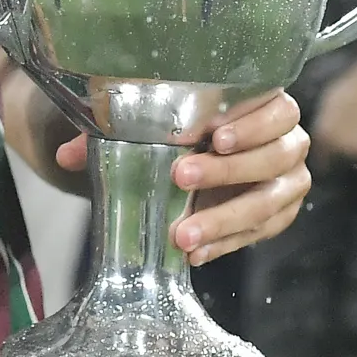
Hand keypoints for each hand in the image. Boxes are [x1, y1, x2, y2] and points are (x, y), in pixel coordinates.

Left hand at [51, 89, 313, 264]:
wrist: (197, 162)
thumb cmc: (182, 131)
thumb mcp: (150, 124)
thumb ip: (114, 132)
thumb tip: (67, 155)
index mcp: (265, 103)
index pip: (275, 107)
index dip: (251, 122)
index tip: (213, 136)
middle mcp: (288, 140)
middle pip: (273, 154)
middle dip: (227, 169)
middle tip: (181, 177)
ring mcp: (289, 180)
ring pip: (269, 200)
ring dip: (225, 218)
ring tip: (183, 234)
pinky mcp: (281, 215)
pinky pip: (261, 233)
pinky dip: (226, 244)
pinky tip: (195, 253)